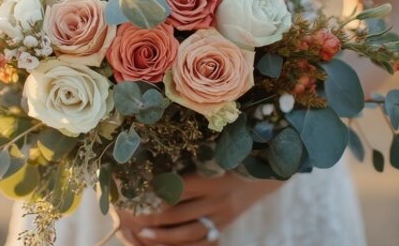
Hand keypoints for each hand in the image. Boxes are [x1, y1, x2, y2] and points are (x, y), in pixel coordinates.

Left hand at [114, 173, 282, 244]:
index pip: (181, 189)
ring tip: (144, 236)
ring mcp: (222, 218)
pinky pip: (202, 243)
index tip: (139, 194)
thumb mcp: (211, 161)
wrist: (262, 178)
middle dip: (157, 220)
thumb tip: (153, 174)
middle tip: (135, 221)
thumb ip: (187, 169)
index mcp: (212, 179)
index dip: (159, 193)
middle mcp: (218, 200)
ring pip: (191, 233)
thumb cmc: (230, 164)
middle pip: (182, 214)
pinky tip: (165, 244)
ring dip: (166, 237)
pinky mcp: (223, 228)